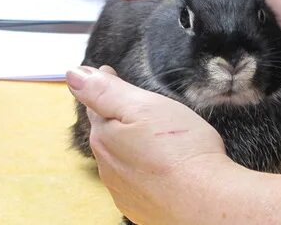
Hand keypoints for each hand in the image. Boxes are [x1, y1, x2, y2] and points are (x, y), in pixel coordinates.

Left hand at [66, 66, 228, 223]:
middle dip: (119, 116)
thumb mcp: (142, 106)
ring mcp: (125, 190)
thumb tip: (73, 75)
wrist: (207, 202)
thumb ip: (105, 91)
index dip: (106, 87)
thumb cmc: (180, 151)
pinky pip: (139, 180)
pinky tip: (163, 166)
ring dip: (133, 144)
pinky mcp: (143, 206)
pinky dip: (146, 169)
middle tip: (135, 103)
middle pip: (109, 132)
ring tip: (153, 135)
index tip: (110, 73)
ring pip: (123, 157)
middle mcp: (109, 166)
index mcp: (105, 137)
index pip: (97, 104)